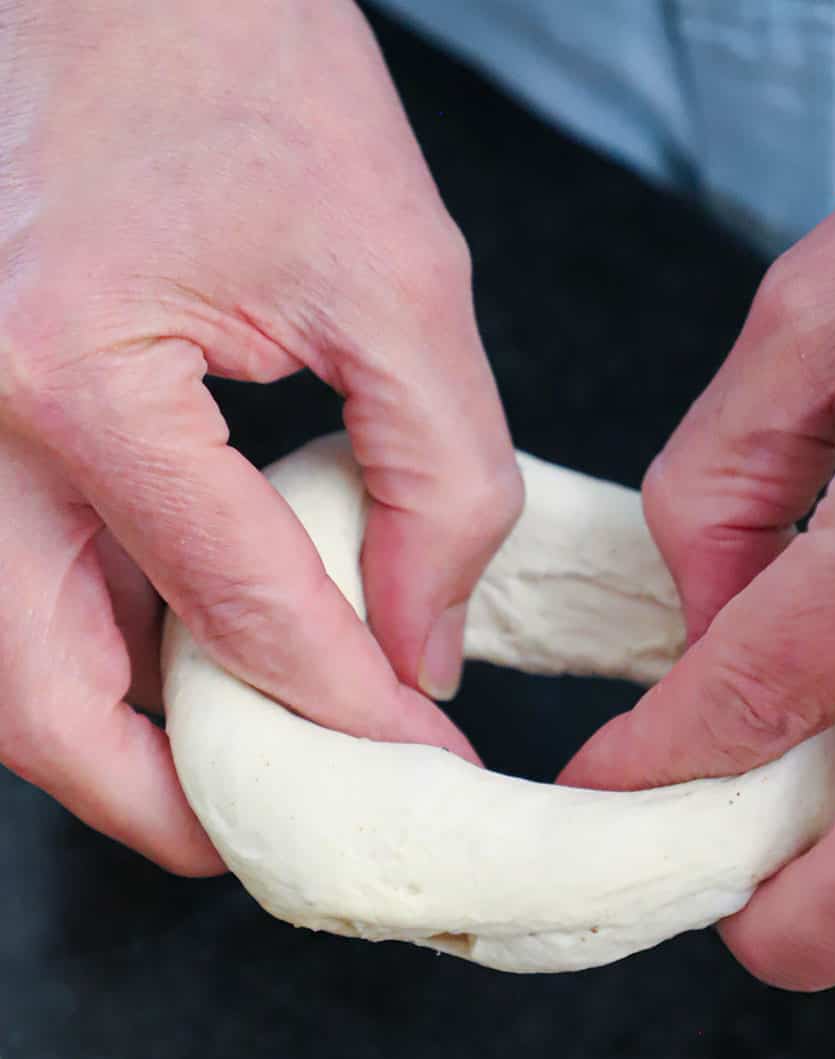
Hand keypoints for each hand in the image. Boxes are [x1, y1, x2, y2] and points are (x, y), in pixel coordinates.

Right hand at [0, 0, 520, 872]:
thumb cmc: (261, 84)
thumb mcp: (401, 284)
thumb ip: (435, 486)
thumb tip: (419, 649)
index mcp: (70, 376)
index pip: (234, 610)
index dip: (345, 708)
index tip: (422, 758)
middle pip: (36, 692)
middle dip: (160, 795)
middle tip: (267, 842)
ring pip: (5, 656)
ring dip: (113, 741)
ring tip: (231, 780)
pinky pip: (19, 582)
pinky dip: (97, 654)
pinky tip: (187, 671)